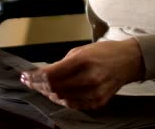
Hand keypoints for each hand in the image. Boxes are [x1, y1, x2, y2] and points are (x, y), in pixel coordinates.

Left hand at [21, 39, 144, 109]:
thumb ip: (62, 63)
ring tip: (42, 87)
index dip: (34, 77)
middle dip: (39, 86)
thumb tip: (43, 75)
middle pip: (54, 88)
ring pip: (62, 98)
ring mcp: (94, 92)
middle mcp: (89, 78)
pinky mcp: (98, 102)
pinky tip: (57, 92)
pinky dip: (62, 99)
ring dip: (49, 93)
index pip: (51, 75)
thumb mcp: (80, 50)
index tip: (25, 76)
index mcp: (83, 61)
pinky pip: (73, 104)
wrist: (128, 61)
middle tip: (30, 82)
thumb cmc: (104, 52)